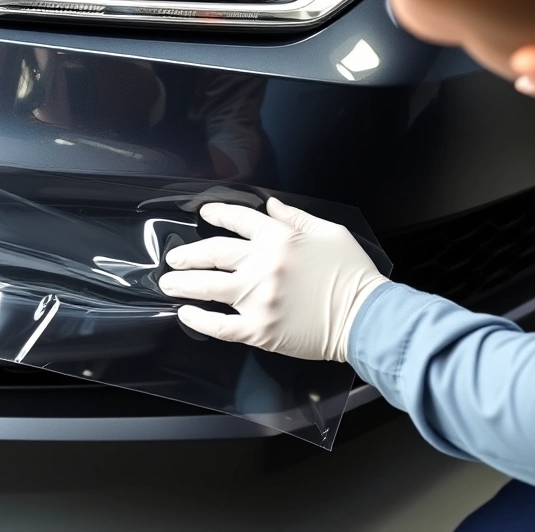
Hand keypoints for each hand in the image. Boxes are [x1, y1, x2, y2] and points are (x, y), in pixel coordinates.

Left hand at [158, 199, 387, 361]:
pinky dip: (199, 320)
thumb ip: (296, 217)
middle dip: (187, 254)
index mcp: (280, 238)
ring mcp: (258, 298)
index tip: (203, 215)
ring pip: (208, 287)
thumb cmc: (353, 274)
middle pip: (213, 252)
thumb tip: (271, 205)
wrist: (367, 317)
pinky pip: (219, 325)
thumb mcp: (329, 232)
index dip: (216, 214)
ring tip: (168, 283)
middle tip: (174, 258)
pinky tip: (186, 314)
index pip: (238, 219)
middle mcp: (263, 264)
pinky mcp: (258, 329)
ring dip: (183, 283)